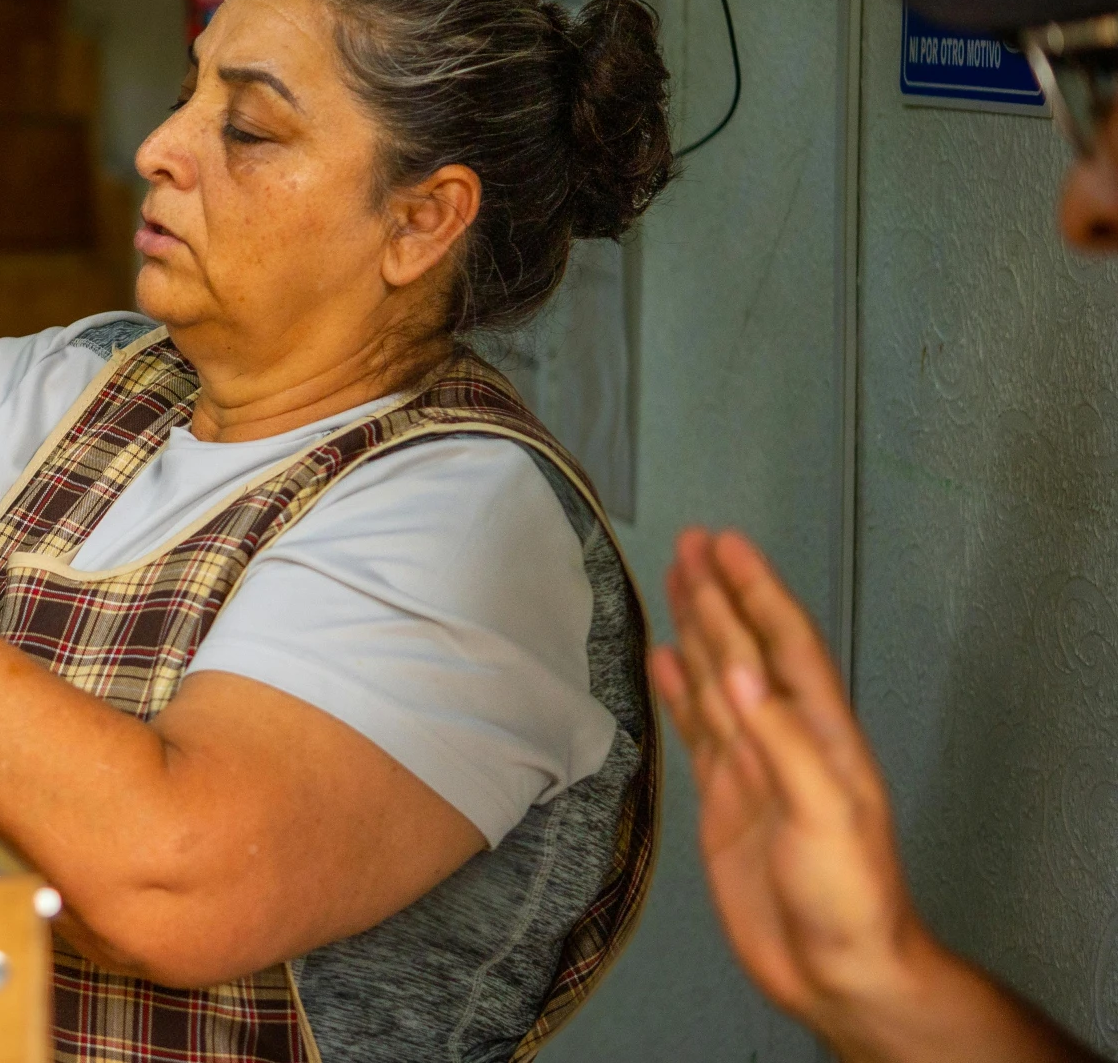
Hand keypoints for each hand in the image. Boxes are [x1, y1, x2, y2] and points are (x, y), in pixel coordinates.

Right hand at [650, 530, 929, 1030]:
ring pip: (718, 680)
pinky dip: (678, 691)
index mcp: (820, 732)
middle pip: (746, 649)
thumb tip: (736, 671)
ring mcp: (754, 767)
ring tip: (675, 580)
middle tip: (691, 543)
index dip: (755, 591)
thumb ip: (780, 740)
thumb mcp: (823, 812)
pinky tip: (663, 662)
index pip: (782, 643)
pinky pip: (697, 729)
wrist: (837, 969)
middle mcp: (785, 738)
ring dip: (698, 630)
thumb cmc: (849, 894)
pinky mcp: (726, 800)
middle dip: (720, 594)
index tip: (725, 545)